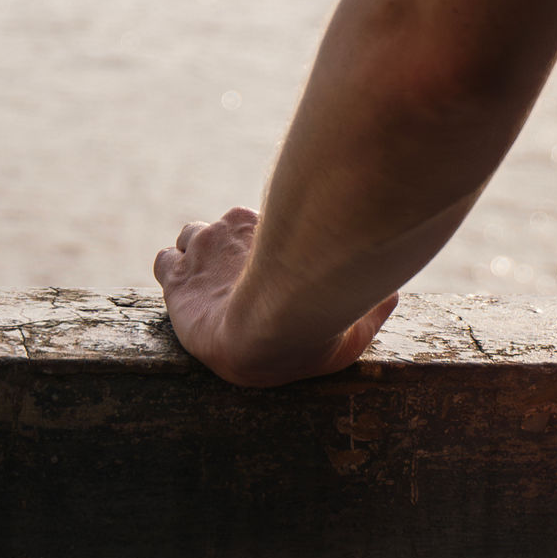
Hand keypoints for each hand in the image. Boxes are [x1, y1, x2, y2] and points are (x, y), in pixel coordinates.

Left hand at [154, 207, 399, 387]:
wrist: (267, 333)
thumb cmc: (317, 322)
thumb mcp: (354, 318)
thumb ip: (372, 306)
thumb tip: (391, 295)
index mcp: (276, 228)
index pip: (264, 224)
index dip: (266, 249)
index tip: (275, 273)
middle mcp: (235, 228)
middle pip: (226, 228)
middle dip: (230, 251)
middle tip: (240, 285)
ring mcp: (202, 252)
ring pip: (190, 238)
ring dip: (197, 258)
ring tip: (210, 289)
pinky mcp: (177, 280)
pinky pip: (164, 262)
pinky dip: (171, 274)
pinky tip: (184, 295)